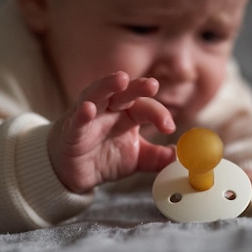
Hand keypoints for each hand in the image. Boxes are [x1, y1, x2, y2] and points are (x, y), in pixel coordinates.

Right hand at [48, 71, 175, 193]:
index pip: (145, 106)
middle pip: (124, 92)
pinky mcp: (71, 131)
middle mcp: (109, 110)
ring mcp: (89, 117)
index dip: (159, 114)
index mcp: (128, 114)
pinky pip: (77, 119)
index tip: (169, 127)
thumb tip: (180, 156)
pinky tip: (88, 108)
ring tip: (120, 79)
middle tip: (152, 84)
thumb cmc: (104, 157)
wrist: (73, 172)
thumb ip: (158, 158)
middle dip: (138, 87)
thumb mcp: (137, 159)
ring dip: (108, 85)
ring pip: (98, 94)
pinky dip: (82, 113)